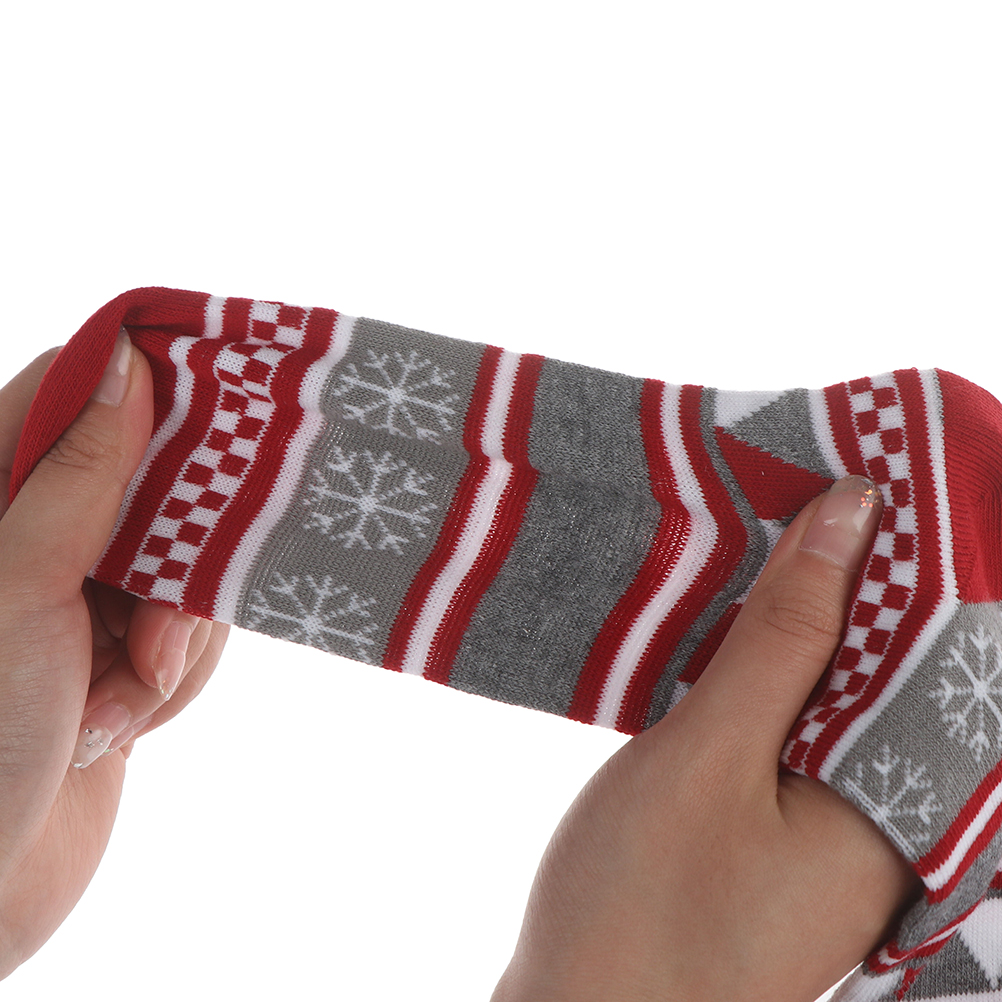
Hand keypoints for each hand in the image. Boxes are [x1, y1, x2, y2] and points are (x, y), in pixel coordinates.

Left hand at [0, 337, 228, 977]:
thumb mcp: (21, 587)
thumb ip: (78, 473)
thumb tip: (128, 363)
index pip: (81, 391)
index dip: (157, 384)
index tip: (230, 389)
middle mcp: (41, 534)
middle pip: (161, 484)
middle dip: (176, 563)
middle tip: (148, 628)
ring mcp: (87, 594)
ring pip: (189, 564)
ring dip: (172, 640)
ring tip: (114, 701)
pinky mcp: (124, 648)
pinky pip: (192, 629)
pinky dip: (173, 679)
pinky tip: (120, 724)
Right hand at [491, 477, 923, 1001]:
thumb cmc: (637, 906)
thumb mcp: (711, 752)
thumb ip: (787, 636)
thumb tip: (854, 514)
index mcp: (903, 817)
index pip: (944, 660)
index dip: (922, 560)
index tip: (895, 472)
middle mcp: (885, 831)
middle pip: (895, 675)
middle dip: (865, 582)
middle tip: (829, 485)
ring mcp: (830, 841)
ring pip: (840, 702)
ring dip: (812, 624)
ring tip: (790, 532)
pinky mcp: (778, 841)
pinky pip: (799, 735)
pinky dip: (778, 675)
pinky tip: (748, 628)